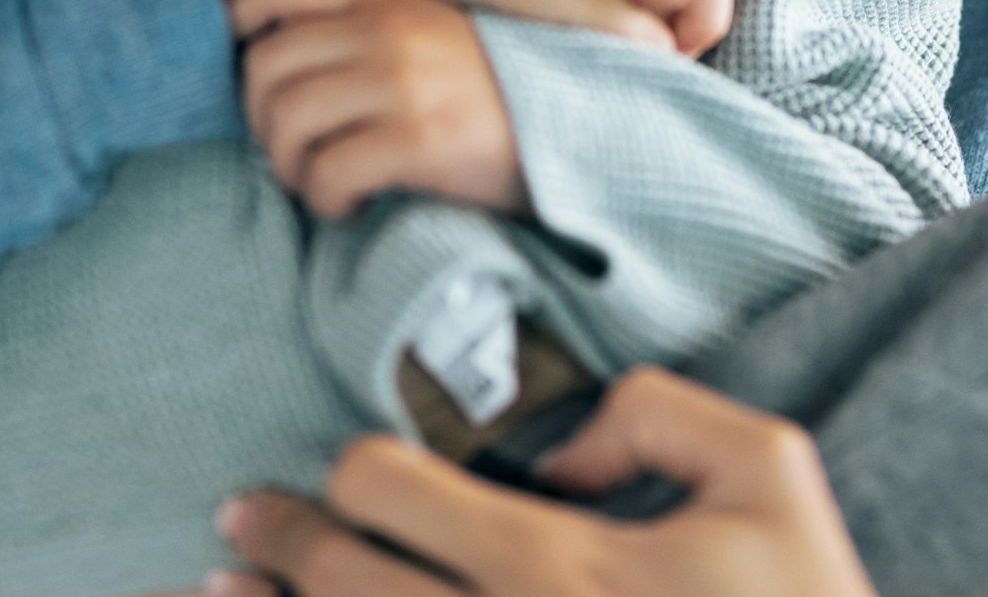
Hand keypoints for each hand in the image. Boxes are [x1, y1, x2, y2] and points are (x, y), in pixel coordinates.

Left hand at [208, 368, 875, 596]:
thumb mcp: (769, 468)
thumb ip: (657, 410)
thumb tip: (557, 443)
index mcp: (558, 566)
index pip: (400, 498)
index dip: (360, 472)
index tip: (352, 468)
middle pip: (346, 588)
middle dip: (280, 543)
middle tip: (237, 520)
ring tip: (218, 592)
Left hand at [234, 0, 524, 217]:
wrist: (580, 124)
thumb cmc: (497, 88)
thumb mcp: (435, 28)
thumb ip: (373, 23)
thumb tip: (284, 53)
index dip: (239, 21)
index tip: (251, 65)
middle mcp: (387, 27)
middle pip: (265, 66)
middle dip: (261, 119)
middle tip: (294, 148)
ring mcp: (402, 81)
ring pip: (286, 121)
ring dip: (288, 166)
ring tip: (320, 181)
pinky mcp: (417, 139)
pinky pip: (327, 173)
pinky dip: (325, 200)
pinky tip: (353, 204)